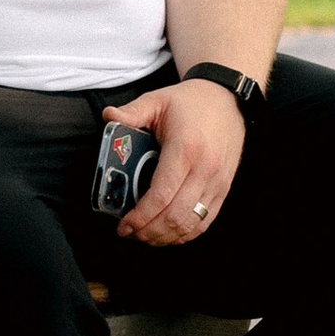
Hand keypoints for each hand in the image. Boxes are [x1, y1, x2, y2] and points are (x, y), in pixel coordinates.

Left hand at [112, 78, 245, 246]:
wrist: (227, 98)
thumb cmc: (191, 101)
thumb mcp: (157, 100)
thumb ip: (131, 111)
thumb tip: (107, 116)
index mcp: (184, 148)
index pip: (161, 195)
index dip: (140, 216)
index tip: (124, 224)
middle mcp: (204, 169)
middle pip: (174, 216)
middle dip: (148, 231)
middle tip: (130, 232)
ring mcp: (217, 181)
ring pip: (190, 224)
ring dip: (165, 237)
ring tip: (145, 235)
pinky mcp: (224, 188)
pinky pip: (205, 221)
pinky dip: (185, 234)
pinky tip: (168, 233)